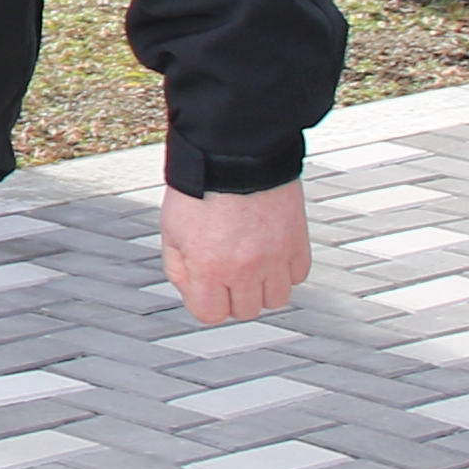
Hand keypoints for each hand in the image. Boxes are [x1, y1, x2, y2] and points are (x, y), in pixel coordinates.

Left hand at [163, 182, 307, 325]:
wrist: (235, 154)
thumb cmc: (202, 185)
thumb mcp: (171, 230)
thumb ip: (178, 266)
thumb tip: (191, 288)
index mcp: (209, 267)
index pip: (211, 314)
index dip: (205, 302)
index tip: (205, 289)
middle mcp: (245, 268)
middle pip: (245, 311)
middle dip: (233, 296)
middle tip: (228, 274)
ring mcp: (274, 258)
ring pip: (276, 299)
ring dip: (262, 287)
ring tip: (251, 265)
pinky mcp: (296, 243)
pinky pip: (297, 275)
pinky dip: (285, 270)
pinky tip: (270, 253)